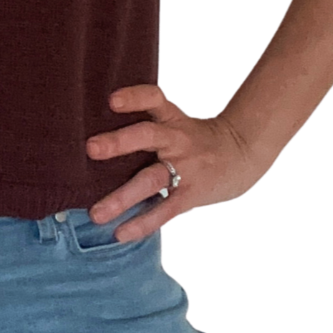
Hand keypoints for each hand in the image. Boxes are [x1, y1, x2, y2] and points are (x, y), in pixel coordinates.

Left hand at [85, 84, 270, 240]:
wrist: (241, 152)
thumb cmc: (196, 138)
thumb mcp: (176, 122)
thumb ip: (146, 124)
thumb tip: (96, 137)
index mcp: (171, 119)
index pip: (153, 98)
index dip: (133, 97)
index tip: (111, 100)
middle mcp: (176, 140)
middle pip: (147, 136)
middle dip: (119, 142)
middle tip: (90, 148)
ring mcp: (184, 168)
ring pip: (150, 180)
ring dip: (122, 197)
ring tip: (96, 214)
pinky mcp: (191, 193)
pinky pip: (164, 209)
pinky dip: (141, 223)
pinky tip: (119, 234)